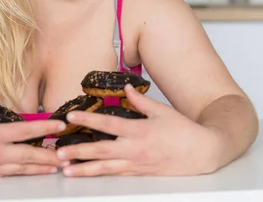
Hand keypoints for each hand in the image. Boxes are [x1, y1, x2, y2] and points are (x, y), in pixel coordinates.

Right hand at [0, 79, 65, 181]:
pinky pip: (8, 174)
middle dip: (50, 155)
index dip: (45, 128)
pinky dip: (22, 173)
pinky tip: (30, 172)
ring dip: (40, 167)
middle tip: (68, 155)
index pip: (25, 131)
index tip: (60, 126)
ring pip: (21, 168)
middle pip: (29, 155)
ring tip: (56, 166)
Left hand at [55, 84, 223, 176]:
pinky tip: (88, 174)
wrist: (203, 152)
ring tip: (66, 170)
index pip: (108, 125)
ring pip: (106, 168)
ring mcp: (137, 164)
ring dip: (84, 169)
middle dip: (78, 152)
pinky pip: (116, 174)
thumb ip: (140, 101)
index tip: (71, 117)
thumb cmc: (184, 130)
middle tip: (58, 153)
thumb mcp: (161, 110)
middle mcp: (135, 150)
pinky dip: (100, 174)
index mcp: (140, 131)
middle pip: (101, 151)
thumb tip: (124, 87)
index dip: (88, 121)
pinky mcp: (140, 173)